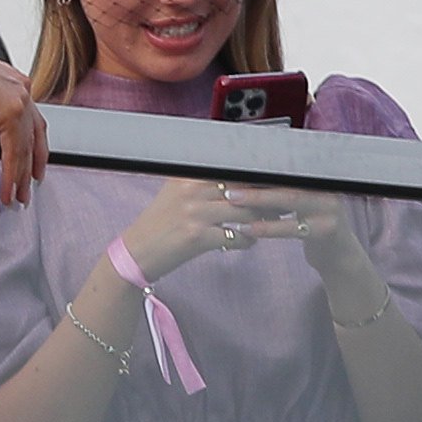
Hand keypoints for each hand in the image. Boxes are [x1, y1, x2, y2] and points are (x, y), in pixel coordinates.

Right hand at [0, 26, 46, 204]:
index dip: (31, 144)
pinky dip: (11, 171)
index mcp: (13, 80)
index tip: (30, 161)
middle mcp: (21, 88)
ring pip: (27, 147)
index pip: (30, 119)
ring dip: (22, 174)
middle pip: (35, 135)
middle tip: (29, 184)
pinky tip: (7, 186)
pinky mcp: (10, 111)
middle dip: (33, 163)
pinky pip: (14, 150)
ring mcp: (19, 98)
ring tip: (17, 194)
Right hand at [119, 177, 296, 280]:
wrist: (137, 251)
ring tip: (270, 222)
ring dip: (263, 220)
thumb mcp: (177, 193)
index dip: (258, 174)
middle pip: (244, 189)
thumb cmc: (161, 223)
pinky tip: (247, 241)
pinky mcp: (197, 237)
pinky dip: (247, 241)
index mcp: (187, 176)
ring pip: (245, 213)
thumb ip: (205, 181)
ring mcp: (194, 214)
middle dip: (268, 198)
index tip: (276, 179)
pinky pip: (236, 237)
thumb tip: (244, 177)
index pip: (232, 169)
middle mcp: (190, 191)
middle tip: (283, 202)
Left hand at [223, 182, 364, 266]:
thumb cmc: (308, 227)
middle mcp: (326, 188)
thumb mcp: (296, 206)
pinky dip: (268, 227)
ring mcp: (330, 208)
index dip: (257, 168)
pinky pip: (293, 227)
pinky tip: (247, 228)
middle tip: (228, 180)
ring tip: (232, 201)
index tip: (229, 168)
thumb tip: (240, 178)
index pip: (284, 168)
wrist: (339, 256)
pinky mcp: (328, 229)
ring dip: (258, 199)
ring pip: (290, 199)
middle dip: (256, 178)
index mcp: (316, 179)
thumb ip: (277, 191)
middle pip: (287, 178)